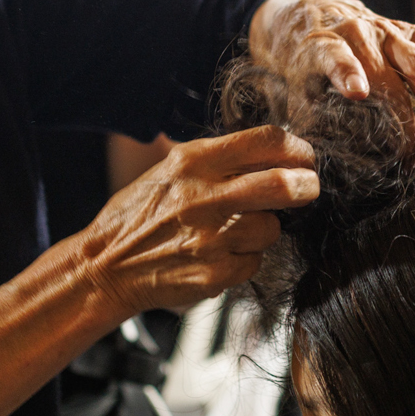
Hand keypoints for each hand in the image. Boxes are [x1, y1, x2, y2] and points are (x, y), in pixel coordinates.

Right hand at [78, 126, 320, 319]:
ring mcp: (210, 238)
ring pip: (270, 228)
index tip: (305, 157)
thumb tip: (276, 152)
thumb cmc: (141, 215)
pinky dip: (244, 260)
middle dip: (307, 185)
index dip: (297, 148)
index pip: (266, 140)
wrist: (105, 266)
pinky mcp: (214, 274)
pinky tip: (217, 257)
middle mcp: (203, 196)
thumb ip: (219, 160)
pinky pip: (254, 262)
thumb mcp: (172, 170)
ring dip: (263, 230)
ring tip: (233, 232)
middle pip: (282, 184)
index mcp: (193, 161)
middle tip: (309, 187)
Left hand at [250, 0, 414, 146]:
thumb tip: (318, 163)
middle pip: (386, 71)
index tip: (358, 95)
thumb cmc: (294, 62)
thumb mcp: (287, 88)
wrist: (299, 16)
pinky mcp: (405, 30)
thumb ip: (305, 119)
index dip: (347, 73)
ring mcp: (385, 29)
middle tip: (410, 153)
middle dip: (401, 114)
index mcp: (320, 42)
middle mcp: (356, 30)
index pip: (334, 55)